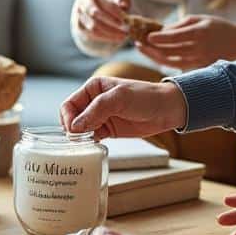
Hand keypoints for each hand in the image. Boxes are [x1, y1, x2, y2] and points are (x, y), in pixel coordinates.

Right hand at [60, 76, 187, 139]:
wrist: (167, 109)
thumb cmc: (145, 97)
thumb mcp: (119, 98)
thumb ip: (96, 110)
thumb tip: (75, 127)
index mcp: (93, 88)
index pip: (69, 104)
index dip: (68, 118)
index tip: (73, 131)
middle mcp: (93, 102)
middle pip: (72, 118)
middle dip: (72, 129)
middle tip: (79, 140)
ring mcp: (100, 117)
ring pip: (80, 129)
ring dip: (80, 137)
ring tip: (86, 143)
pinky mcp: (108, 129)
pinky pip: (91, 137)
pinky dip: (89, 142)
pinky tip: (94, 145)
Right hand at [73, 0, 131, 44]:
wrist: (98, 5)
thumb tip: (123, 5)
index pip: (101, 1)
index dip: (114, 11)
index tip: (127, 19)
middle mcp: (82, 3)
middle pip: (94, 14)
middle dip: (112, 23)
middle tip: (127, 29)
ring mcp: (78, 15)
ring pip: (93, 27)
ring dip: (110, 33)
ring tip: (124, 35)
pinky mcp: (79, 27)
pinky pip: (91, 35)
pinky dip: (105, 38)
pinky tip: (116, 38)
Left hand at [138, 15, 235, 70]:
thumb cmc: (218, 28)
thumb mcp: (201, 19)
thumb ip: (180, 24)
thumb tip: (160, 30)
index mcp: (198, 33)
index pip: (172, 38)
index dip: (156, 38)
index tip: (146, 36)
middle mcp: (197, 49)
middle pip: (167, 51)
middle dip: (150, 48)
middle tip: (138, 43)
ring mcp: (197, 61)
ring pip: (169, 61)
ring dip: (153, 56)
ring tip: (142, 48)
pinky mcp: (197, 69)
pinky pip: (175, 66)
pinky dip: (163, 61)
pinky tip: (154, 55)